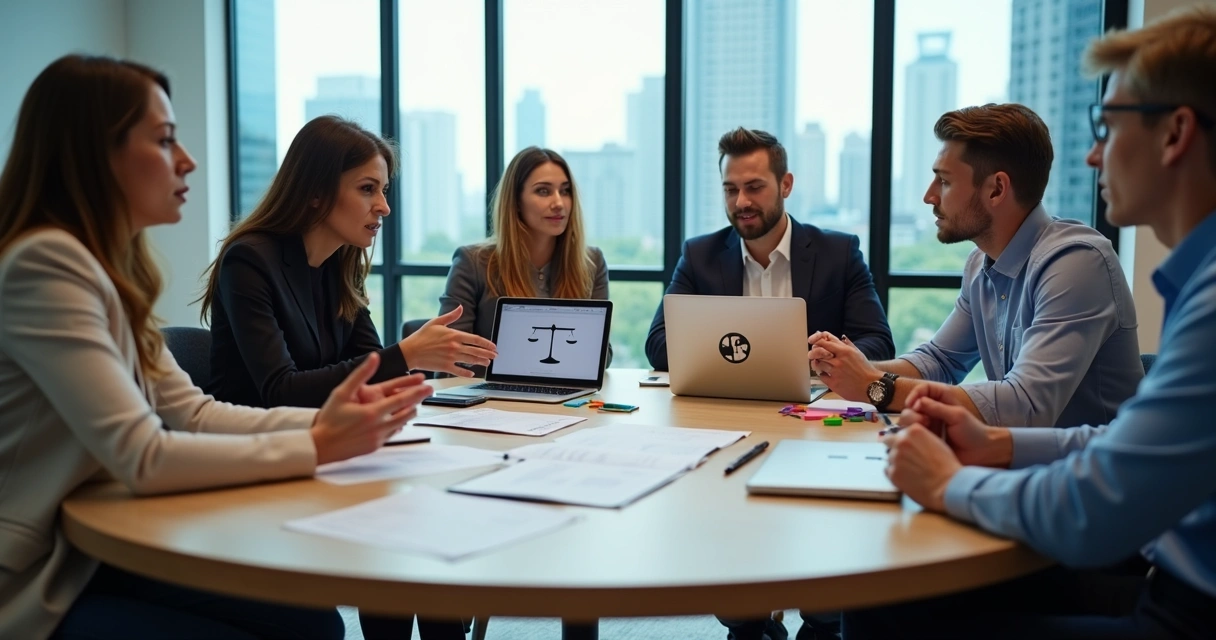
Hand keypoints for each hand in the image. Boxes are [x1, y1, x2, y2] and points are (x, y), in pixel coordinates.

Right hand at [311, 353, 433, 464]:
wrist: (320, 446)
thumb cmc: (329, 417)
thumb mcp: (342, 392)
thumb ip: (361, 374)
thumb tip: (374, 357)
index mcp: (373, 412)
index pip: (402, 400)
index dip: (417, 392)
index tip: (429, 386)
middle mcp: (379, 427)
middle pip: (407, 413)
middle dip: (417, 402)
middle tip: (425, 393)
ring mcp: (379, 439)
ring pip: (402, 425)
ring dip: (408, 414)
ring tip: (414, 405)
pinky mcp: (376, 447)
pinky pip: (393, 434)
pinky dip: (397, 425)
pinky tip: (398, 420)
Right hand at [399, 306, 497, 376]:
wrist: (410, 351)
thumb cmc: (421, 336)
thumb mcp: (436, 322)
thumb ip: (451, 316)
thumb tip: (460, 307)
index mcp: (454, 335)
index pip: (475, 339)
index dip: (486, 343)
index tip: (493, 346)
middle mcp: (454, 346)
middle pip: (476, 351)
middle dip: (487, 354)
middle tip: (495, 356)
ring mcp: (451, 358)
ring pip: (470, 360)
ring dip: (481, 362)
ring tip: (488, 363)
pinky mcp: (445, 367)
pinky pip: (459, 371)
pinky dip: (467, 373)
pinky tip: (472, 374)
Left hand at [807, 332, 881, 399]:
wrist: (872, 386)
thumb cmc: (866, 370)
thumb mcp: (858, 353)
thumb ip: (847, 344)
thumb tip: (840, 337)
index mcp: (845, 351)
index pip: (825, 342)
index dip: (816, 341)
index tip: (812, 341)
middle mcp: (839, 360)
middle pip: (818, 352)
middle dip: (814, 352)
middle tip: (813, 354)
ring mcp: (836, 372)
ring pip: (818, 364)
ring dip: (817, 364)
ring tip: (820, 364)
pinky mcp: (834, 383)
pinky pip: (821, 376)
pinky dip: (822, 375)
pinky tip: (826, 374)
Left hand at [882, 425, 960, 511]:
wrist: (947, 486)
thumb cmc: (947, 466)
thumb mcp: (936, 442)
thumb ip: (919, 439)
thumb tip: (910, 441)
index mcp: (914, 431)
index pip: (900, 431)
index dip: (904, 439)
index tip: (908, 446)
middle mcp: (901, 442)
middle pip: (889, 440)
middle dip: (895, 447)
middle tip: (905, 457)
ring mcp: (895, 457)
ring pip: (889, 457)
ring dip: (896, 461)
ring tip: (910, 470)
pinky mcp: (892, 473)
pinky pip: (888, 470)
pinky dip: (895, 473)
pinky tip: (907, 477)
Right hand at [899, 383, 1012, 467]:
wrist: (981, 452)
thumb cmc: (973, 431)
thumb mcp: (957, 416)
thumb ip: (937, 408)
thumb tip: (917, 403)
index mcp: (941, 399)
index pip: (923, 389)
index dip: (915, 394)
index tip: (912, 404)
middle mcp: (932, 410)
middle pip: (911, 405)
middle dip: (912, 412)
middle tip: (923, 422)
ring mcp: (928, 425)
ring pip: (908, 419)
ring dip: (911, 424)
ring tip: (923, 431)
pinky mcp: (925, 438)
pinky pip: (911, 434)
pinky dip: (911, 435)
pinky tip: (920, 440)